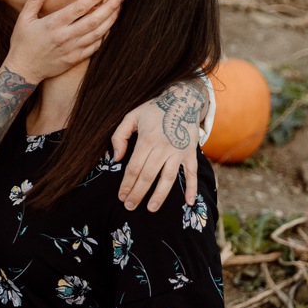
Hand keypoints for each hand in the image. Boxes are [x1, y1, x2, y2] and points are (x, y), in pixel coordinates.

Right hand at [5, 0, 123, 83]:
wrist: (22, 70)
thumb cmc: (22, 42)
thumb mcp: (24, 18)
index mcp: (53, 24)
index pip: (80, 7)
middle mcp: (65, 37)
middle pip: (94, 20)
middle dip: (110, 7)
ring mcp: (71, 49)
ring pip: (97, 34)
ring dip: (111, 20)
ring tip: (119, 8)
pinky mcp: (74, 59)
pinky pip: (94, 47)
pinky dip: (104, 37)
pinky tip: (110, 27)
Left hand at [111, 84, 204, 210]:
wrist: (182, 99)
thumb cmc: (153, 109)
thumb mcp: (132, 116)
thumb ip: (119, 136)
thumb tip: (116, 158)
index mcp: (147, 140)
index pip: (134, 168)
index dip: (127, 184)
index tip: (121, 196)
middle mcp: (163, 148)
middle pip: (148, 176)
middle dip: (138, 193)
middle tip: (129, 206)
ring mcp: (179, 151)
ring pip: (168, 178)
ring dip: (159, 195)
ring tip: (151, 208)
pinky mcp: (191, 153)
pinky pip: (192, 173)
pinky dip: (192, 188)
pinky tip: (188, 203)